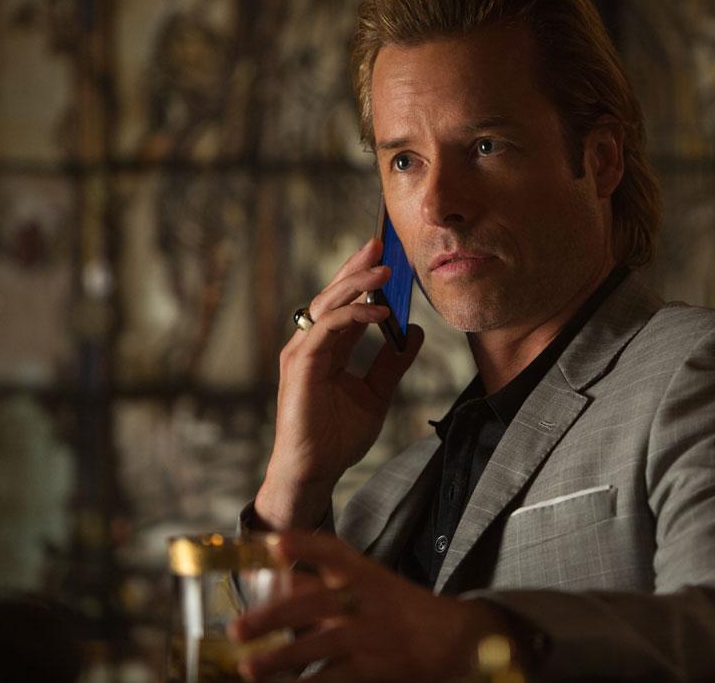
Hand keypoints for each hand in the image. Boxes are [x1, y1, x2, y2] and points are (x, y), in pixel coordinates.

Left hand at [229, 532, 510, 681]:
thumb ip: (328, 581)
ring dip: (281, 658)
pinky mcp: (376, 668)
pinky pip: (335, 678)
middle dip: (273, 615)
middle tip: (236, 629)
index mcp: (365, 574)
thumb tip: (278, 573)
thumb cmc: (402, 610)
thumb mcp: (371, 583)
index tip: (274, 543)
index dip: (304, 545)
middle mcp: (366, 601)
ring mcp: (370, 636)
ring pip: (319, 645)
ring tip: (248, 668)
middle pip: (315, 603)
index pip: (333, 551)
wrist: (457, 639)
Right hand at [256, 239, 424, 528]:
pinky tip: (379, 311)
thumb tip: (413, 332)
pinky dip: (353, 316)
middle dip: (356, 268)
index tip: (386, 256)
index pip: (345, 304)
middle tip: (381, 244)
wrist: (316, 471)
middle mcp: (311, 344)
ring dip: (356, 284)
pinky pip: (327, 330)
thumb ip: (392, 362)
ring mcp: (302, 353)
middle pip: (333, 295)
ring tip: (385, 270)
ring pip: (328, 305)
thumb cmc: (337, 437)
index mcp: (327, 348)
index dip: (363, 278)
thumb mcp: (377, 394)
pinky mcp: (300, 366)